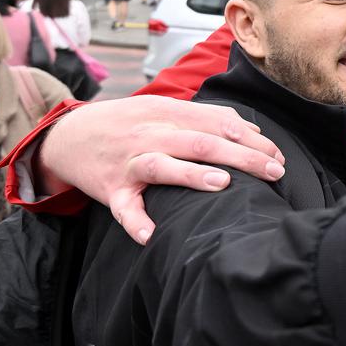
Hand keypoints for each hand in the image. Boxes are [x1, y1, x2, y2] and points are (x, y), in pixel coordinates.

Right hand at [36, 98, 285, 244]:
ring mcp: (130, 161)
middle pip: (201, 142)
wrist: (67, 136)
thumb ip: (206, 117)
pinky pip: (124, 207)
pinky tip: (151, 236)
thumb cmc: (126, 124)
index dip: (251, 139)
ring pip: (163, 164)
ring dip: (192, 175)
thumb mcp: (163, 110)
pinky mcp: (111, 188)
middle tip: (273, 172)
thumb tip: (252, 129)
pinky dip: (136, 221)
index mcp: (168, 114)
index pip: (218, 122)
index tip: (278, 156)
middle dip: (241, 156)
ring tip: (221, 185)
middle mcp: (151, 134)